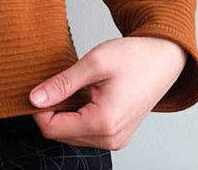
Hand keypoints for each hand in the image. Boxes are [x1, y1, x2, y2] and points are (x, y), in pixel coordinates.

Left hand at [27, 35, 186, 150]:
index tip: (40, 85)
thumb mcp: (94, 63)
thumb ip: (62, 84)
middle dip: (52, 109)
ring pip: (71, 134)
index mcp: (104, 124)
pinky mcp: (116, 135)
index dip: (39, 108)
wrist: (163, 58)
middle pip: (60, 134)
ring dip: (65, 111)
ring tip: (77, 86)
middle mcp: (110, 139)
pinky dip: (77, 114)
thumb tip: (35, 98)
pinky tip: (86, 93)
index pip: (52, 129)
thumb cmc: (134, 57)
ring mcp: (115, 140)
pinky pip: (85, 131)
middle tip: (58, 81)